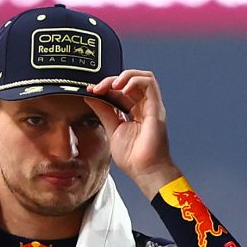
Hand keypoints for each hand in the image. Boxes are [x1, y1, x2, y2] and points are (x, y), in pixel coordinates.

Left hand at [83, 70, 178, 197]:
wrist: (144, 170)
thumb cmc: (133, 157)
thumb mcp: (112, 129)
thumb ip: (103, 111)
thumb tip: (91, 97)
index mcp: (134, 112)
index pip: (121, 90)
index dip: (106, 87)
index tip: (91, 90)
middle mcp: (144, 107)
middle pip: (130, 81)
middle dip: (112, 80)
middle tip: (98, 87)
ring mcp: (151, 106)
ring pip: (143, 77)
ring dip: (125, 76)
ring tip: (111, 85)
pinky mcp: (156, 108)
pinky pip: (149, 84)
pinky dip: (134, 81)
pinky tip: (121, 88)